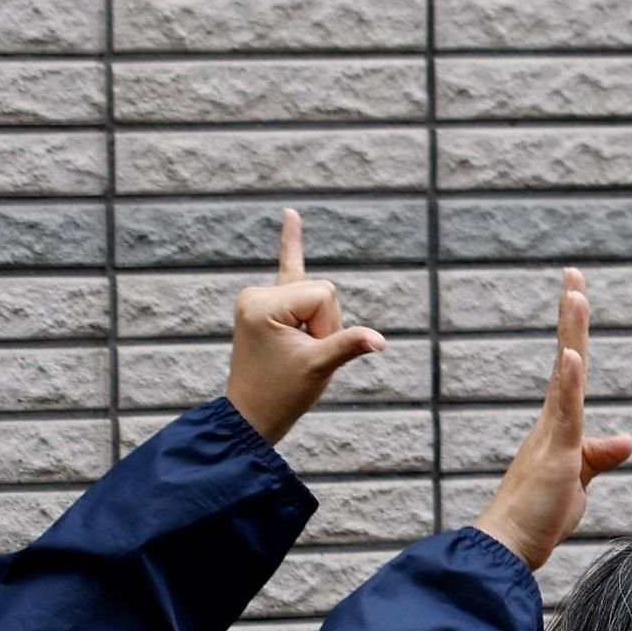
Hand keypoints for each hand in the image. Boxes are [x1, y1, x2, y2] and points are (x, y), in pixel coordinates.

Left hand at [225, 209, 385, 443]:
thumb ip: (348, 345)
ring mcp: (259, 297)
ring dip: (317, 325)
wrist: (252, 415)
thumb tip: (379, 341)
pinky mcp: (265, 304)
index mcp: (263, 303)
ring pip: (316, 296)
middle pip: (321, 291)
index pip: (324, 294)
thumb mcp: (318, 367)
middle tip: (302, 355)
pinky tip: (290, 215)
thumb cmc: (282, 393)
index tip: (308, 352)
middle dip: (324, 325)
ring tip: (296, 352)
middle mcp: (257, 293)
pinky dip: (292, 244)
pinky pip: (288, 270)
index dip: (329, 325)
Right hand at [471, 267, 631, 571]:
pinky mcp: (555, 455)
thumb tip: (627, 439)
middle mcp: (550, 421)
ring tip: (574, 293)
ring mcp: (551, 434)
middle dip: (571, 316)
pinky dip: (569, 383)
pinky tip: (573, 355)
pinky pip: (565, 413)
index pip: (571, 371)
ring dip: (570, 334)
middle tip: (573, 273)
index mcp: (557, 425)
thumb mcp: (579, 480)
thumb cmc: (538, 516)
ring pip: (564, 375)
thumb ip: (600, 457)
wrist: (507, 546)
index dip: (575, 334)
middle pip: (566, 358)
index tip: (575, 294)